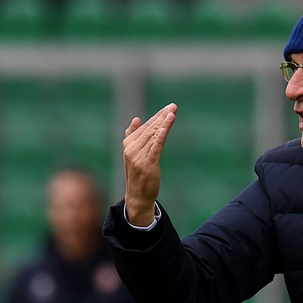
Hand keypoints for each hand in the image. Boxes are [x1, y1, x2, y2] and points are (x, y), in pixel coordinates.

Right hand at [123, 103, 177, 225]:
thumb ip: (133, 136)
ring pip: (154, 136)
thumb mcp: (133, 154)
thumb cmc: (137, 175)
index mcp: (128, 144)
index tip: (169, 108)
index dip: (158, 116)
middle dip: (162, 116)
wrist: (137, 196)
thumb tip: (137, 118)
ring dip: (164, 123)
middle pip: (150, 128)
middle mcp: (131, 148)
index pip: (145, 126)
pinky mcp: (147, 164)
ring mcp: (139, 156)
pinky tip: (167, 126)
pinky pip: (156, 146)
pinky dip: (162, 135)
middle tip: (173, 106)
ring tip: (172, 112)